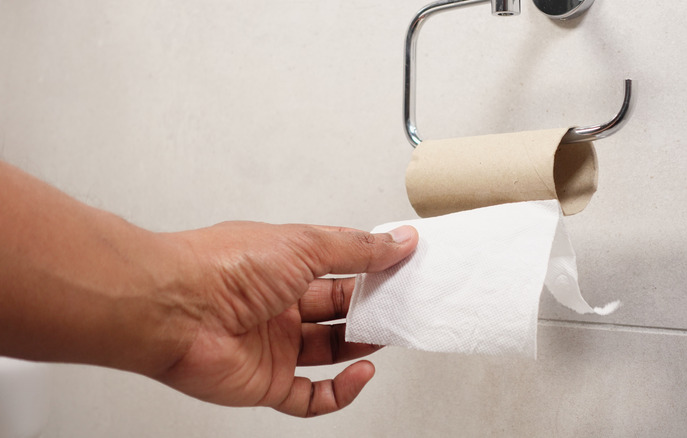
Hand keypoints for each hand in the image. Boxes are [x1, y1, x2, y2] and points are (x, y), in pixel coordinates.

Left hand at [154, 222, 417, 416]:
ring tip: (387, 335)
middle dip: (370, 309)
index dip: (370, 270)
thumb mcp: (306, 244)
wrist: (173, 308)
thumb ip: (356, 248)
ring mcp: (272, 345)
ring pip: (328, 352)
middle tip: (401, 305)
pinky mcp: (265, 382)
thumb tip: (397, 241)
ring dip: (360, 346)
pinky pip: (310, 397)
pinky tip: (360, 374)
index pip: (339, 269)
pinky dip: (340, 392)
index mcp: (283, 266)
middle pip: (337, 311)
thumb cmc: (224, 266)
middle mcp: (278, 305)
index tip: (402, 268)